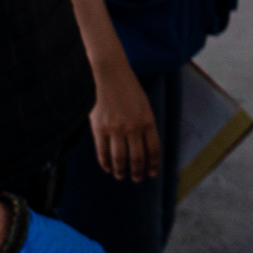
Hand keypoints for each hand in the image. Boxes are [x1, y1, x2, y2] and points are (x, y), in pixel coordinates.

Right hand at [89, 57, 162, 182]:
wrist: (109, 73)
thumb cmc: (128, 88)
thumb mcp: (144, 105)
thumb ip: (146, 124)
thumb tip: (146, 145)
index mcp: (148, 121)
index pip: (153, 150)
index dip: (153, 164)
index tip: (152, 174)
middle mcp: (133, 127)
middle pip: (137, 158)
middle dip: (138, 172)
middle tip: (137, 179)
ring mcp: (115, 129)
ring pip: (119, 158)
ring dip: (121, 171)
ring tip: (121, 176)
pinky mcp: (99, 128)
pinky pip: (102, 152)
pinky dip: (105, 163)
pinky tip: (108, 168)